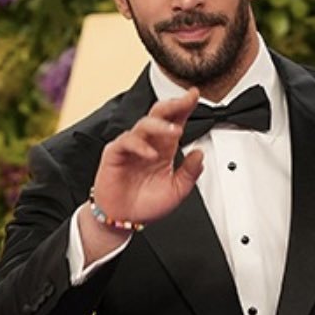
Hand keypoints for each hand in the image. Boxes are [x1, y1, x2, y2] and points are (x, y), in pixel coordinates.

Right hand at [91, 88, 204, 227]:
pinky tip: (151, 154)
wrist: (123, 218)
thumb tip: (200, 154)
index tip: (195, 96)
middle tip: (186, 101)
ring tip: (174, 132)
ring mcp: (131, 146)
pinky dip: (140, 146)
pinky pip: (127, 142)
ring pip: (144, 125)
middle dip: (173, 105)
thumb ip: (190, 173)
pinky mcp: (115, 153)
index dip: (185, 107)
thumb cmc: (145, 204)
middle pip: (159, 115)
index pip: (175, 121)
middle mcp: (148, 143)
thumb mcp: (176, 191)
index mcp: (164, 148)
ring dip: (160, 126)